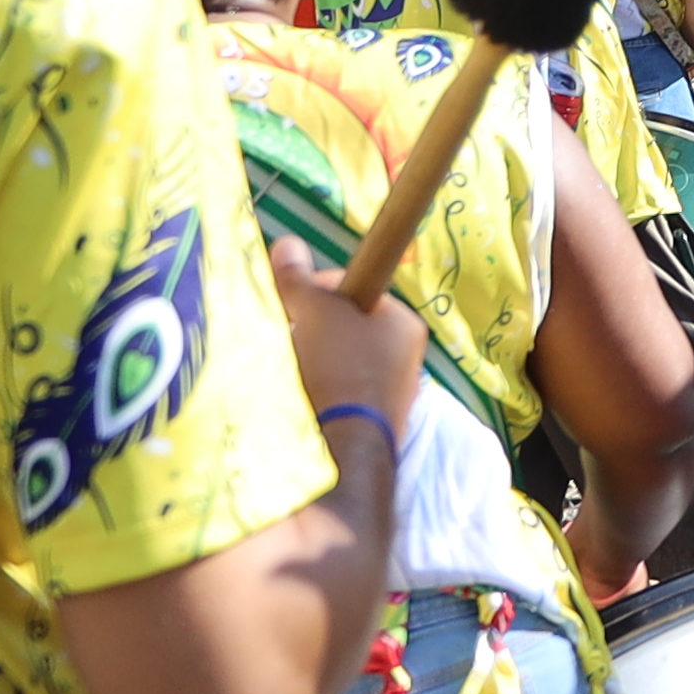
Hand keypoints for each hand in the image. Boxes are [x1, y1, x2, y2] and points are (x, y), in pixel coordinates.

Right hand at [271, 246, 426, 488]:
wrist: (344, 452)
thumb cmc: (339, 369)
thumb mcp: (315, 312)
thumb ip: (299, 280)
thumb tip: (286, 242)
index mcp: (403, 322)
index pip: (354, 288)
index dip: (317, 290)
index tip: (291, 303)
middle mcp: (406, 356)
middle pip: (344, 325)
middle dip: (310, 328)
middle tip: (286, 336)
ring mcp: (391, 393)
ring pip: (337, 361)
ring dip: (309, 359)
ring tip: (288, 368)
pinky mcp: (371, 423)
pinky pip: (337, 392)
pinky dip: (316, 389)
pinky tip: (298, 396)